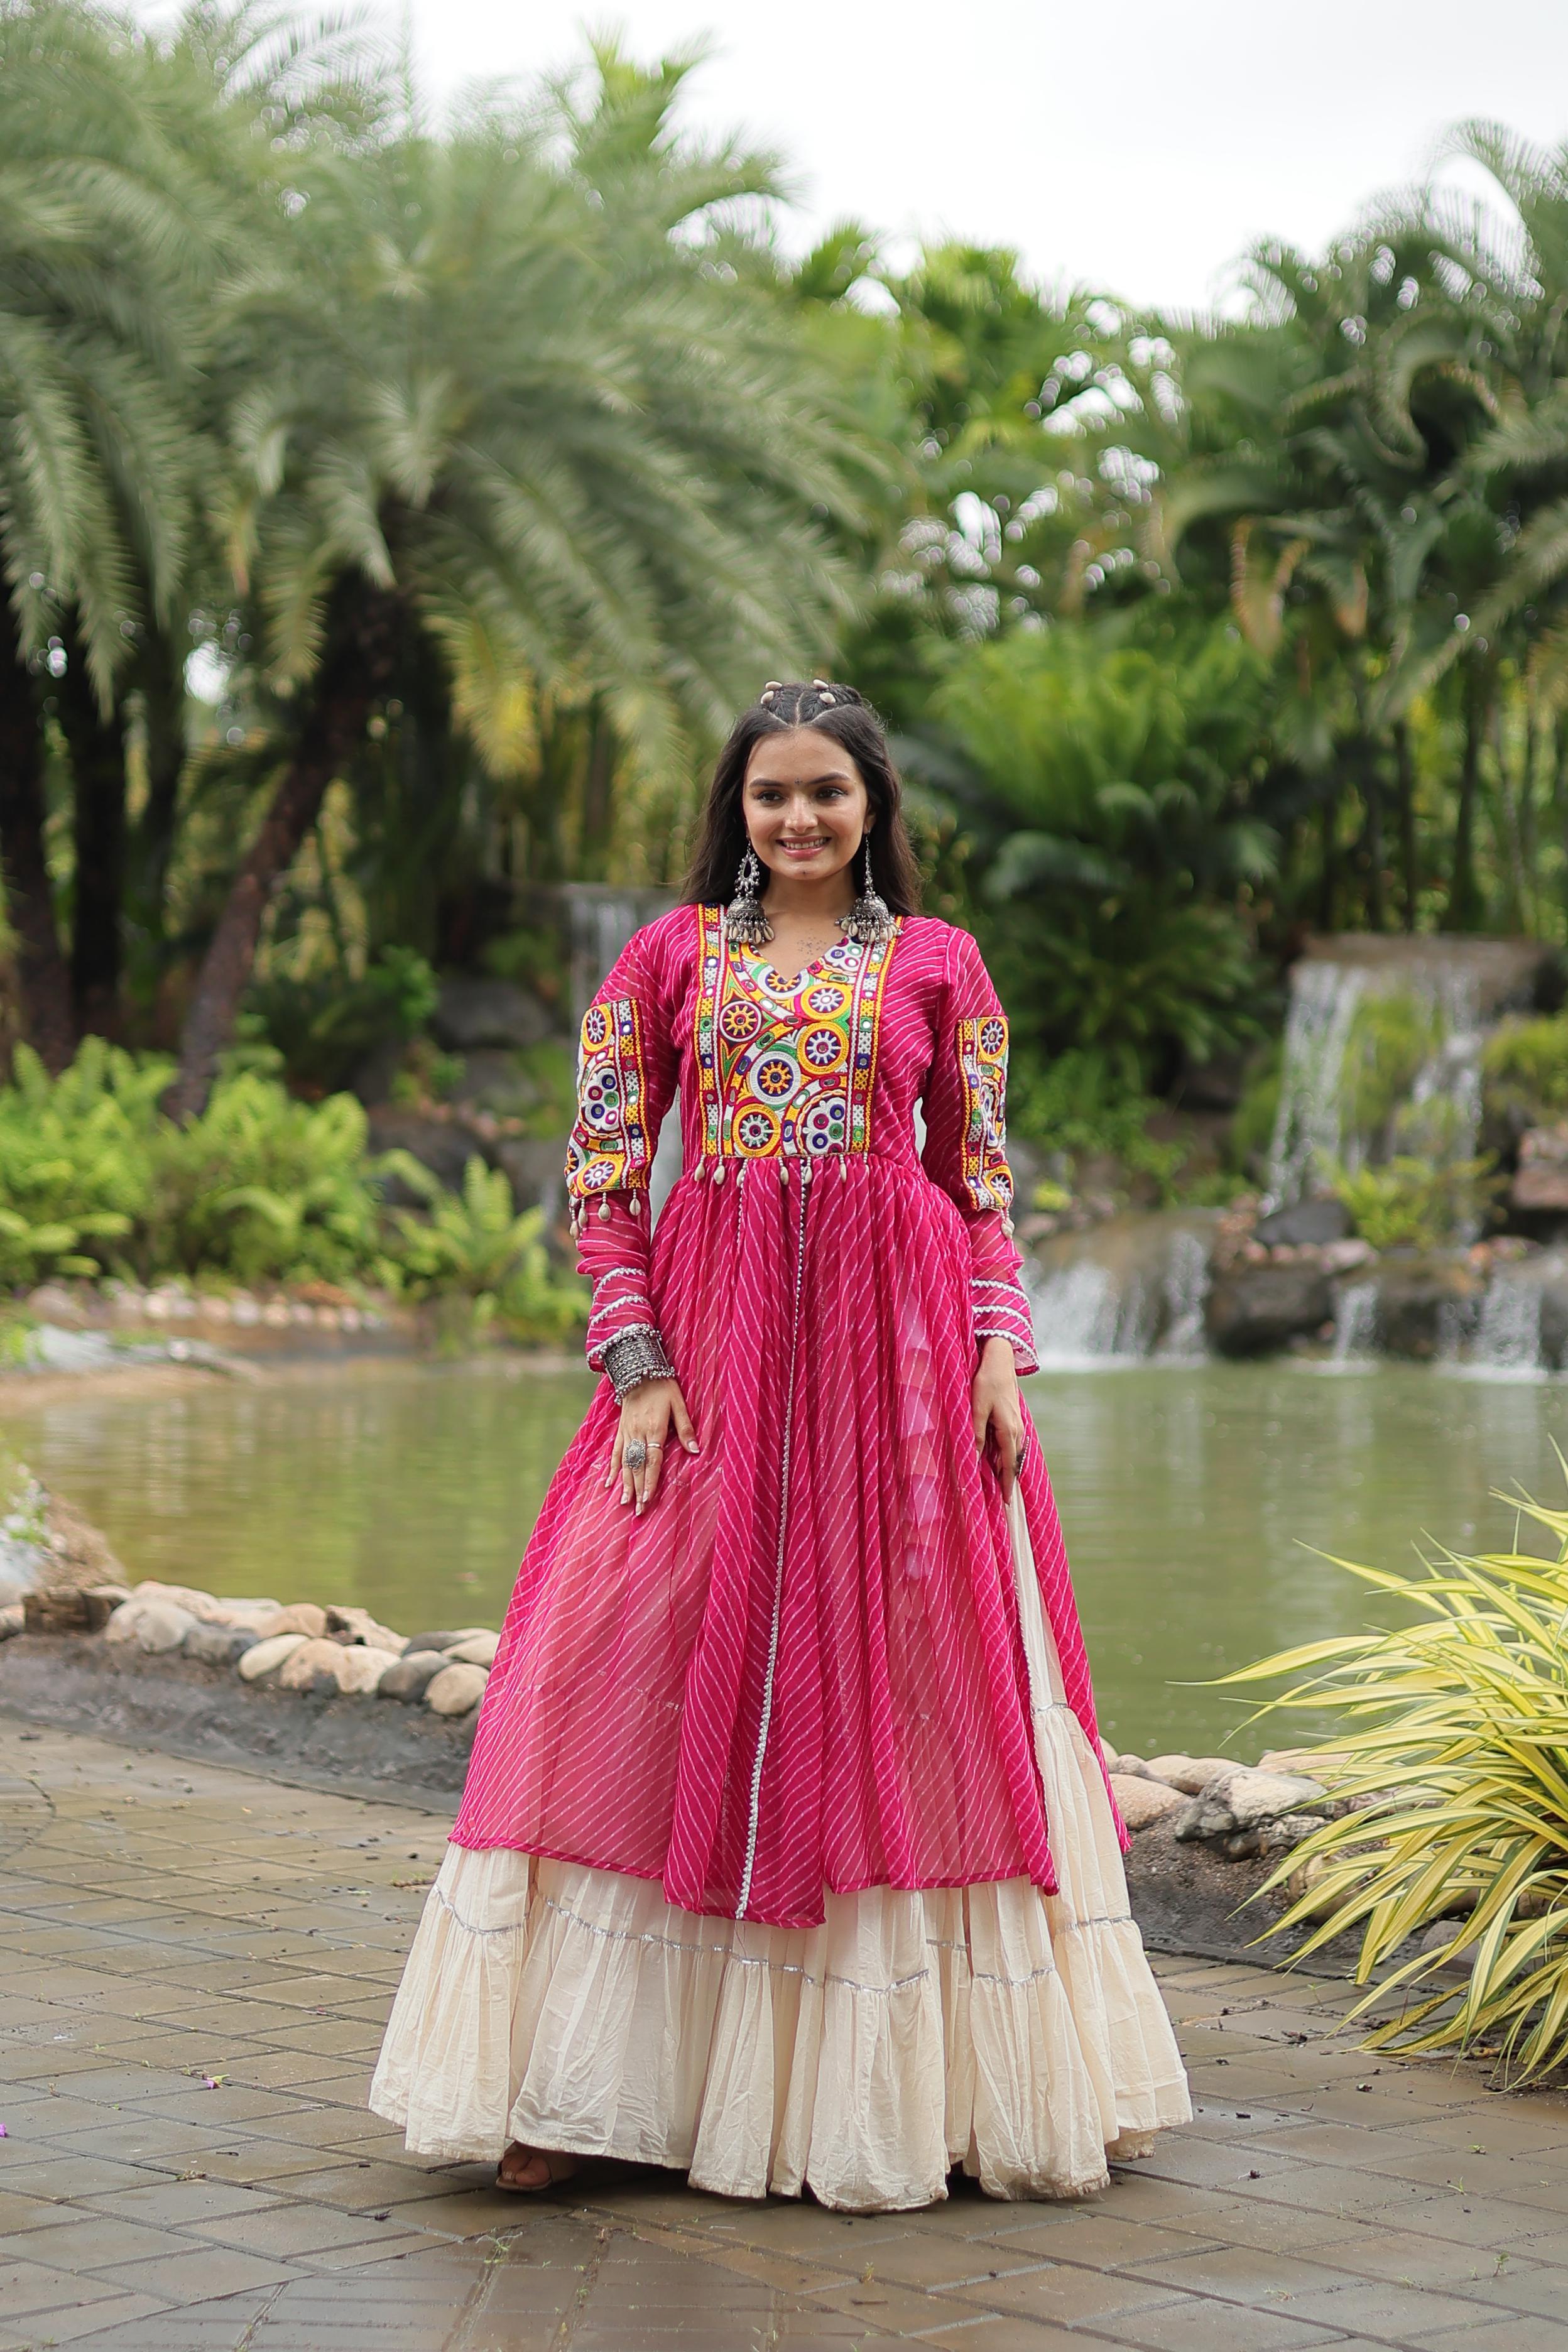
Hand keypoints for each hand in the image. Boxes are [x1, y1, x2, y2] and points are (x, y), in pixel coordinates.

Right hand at [606, 1376, 697, 1514]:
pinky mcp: (620, 1429)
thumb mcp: (679, 1403)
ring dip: (625, 1483)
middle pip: (637, 1466)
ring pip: (624, 1462)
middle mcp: (638, 1433)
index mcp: (654, 1428)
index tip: (648, 1498)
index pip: (652, 1460)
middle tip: (639, 1510)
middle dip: (638, 1489)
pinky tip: (608, 1482)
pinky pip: (615, 1452)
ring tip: (625, 1502)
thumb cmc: (662, 1387)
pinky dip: (611, 1468)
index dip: (649, 1481)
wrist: (638, 1370)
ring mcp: (627, 1432)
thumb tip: (695, 1451)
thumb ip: (685, 1428)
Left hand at [971, 1335, 1025, 1500]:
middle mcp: (1017, 1431)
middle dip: (1008, 1480)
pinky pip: (1011, 1443)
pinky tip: (999, 1458)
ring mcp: (1017, 1424)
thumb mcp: (976, 1410)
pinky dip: (1006, 1455)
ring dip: (1007, 1468)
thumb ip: (975, 1435)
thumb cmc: (986, 1383)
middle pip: (1013, 1462)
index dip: (1007, 1484)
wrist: (1000, 1360)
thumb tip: (973, 1460)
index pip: (1009, 1466)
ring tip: (1001, 1484)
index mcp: (1008, 1432)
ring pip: (1012, 1452)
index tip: (1007, 1503)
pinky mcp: (1013, 1418)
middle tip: (1005, 1500)